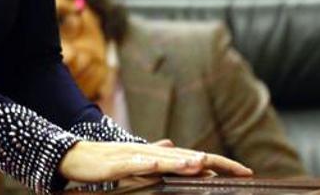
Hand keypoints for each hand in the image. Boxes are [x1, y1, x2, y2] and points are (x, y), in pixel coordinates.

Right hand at [58, 140, 250, 183]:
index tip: (245, 172)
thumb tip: (172, 146)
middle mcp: (151, 153)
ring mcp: (134, 156)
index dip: (220, 163)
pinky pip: (134, 164)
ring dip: (185, 161)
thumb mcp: (135, 162)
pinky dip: (148, 164)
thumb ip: (155, 155)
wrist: (74, 156)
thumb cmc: (105, 161)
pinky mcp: (116, 163)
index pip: (194, 159)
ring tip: (205, 163)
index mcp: (158, 156)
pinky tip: (159, 165)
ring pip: (164, 159)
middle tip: (242, 170)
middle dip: (215, 162)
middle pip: (188, 157)